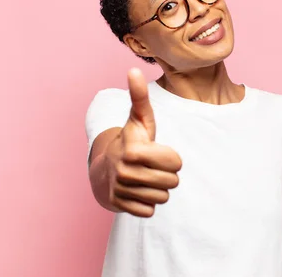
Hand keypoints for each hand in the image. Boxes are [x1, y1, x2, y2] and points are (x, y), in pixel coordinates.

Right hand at [105, 68, 181, 216]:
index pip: (176, 163)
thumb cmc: (131, 140)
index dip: (173, 158)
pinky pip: (150, 211)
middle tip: (152, 166)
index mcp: (133, 150)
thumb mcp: (139, 119)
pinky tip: (138, 190)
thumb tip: (134, 69)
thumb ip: (140, 97)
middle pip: (172, 182)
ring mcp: (121, 190)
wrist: (105, 168)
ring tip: (146, 177)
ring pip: (162, 198)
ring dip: (158, 189)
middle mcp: (125, 171)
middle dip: (167, 174)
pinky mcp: (119, 205)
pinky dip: (147, 203)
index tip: (159, 152)